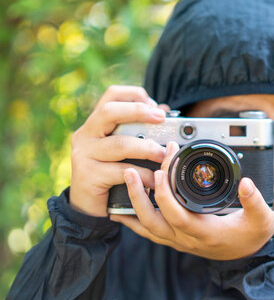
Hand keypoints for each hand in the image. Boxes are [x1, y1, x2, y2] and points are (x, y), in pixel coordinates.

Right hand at [70, 85, 169, 216]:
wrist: (88, 204)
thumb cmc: (111, 172)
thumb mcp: (123, 148)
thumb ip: (139, 130)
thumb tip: (163, 112)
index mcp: (95, 123)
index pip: (111, 95)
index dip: (134, 95)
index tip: (155, 105)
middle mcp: (85, 135)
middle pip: (110, 112)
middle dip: (139, 112)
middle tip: (161, 119)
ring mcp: (83, 155)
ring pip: (120, 144)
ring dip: (147, 148)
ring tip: (164, 155)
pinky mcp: (88, 176)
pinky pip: (121, 172)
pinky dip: (142, 175)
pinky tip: (155, 180)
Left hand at [110, 142, 273, 259]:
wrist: (249, 254)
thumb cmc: (253, 235)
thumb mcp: (263, 218)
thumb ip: (255, 201)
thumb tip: (246, 183)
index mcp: (205, 231)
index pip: (178, 215)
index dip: (166, 194)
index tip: (162, 171)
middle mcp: (187, 238)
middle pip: (153, 221)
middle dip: (138, 196)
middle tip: (131, 172)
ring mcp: (179, 240)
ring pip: (147, 226)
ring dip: (133, 204)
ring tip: (126, 180)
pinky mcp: (176, 237)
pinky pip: (149, 230)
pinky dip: (135, 218)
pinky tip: (124, 206)